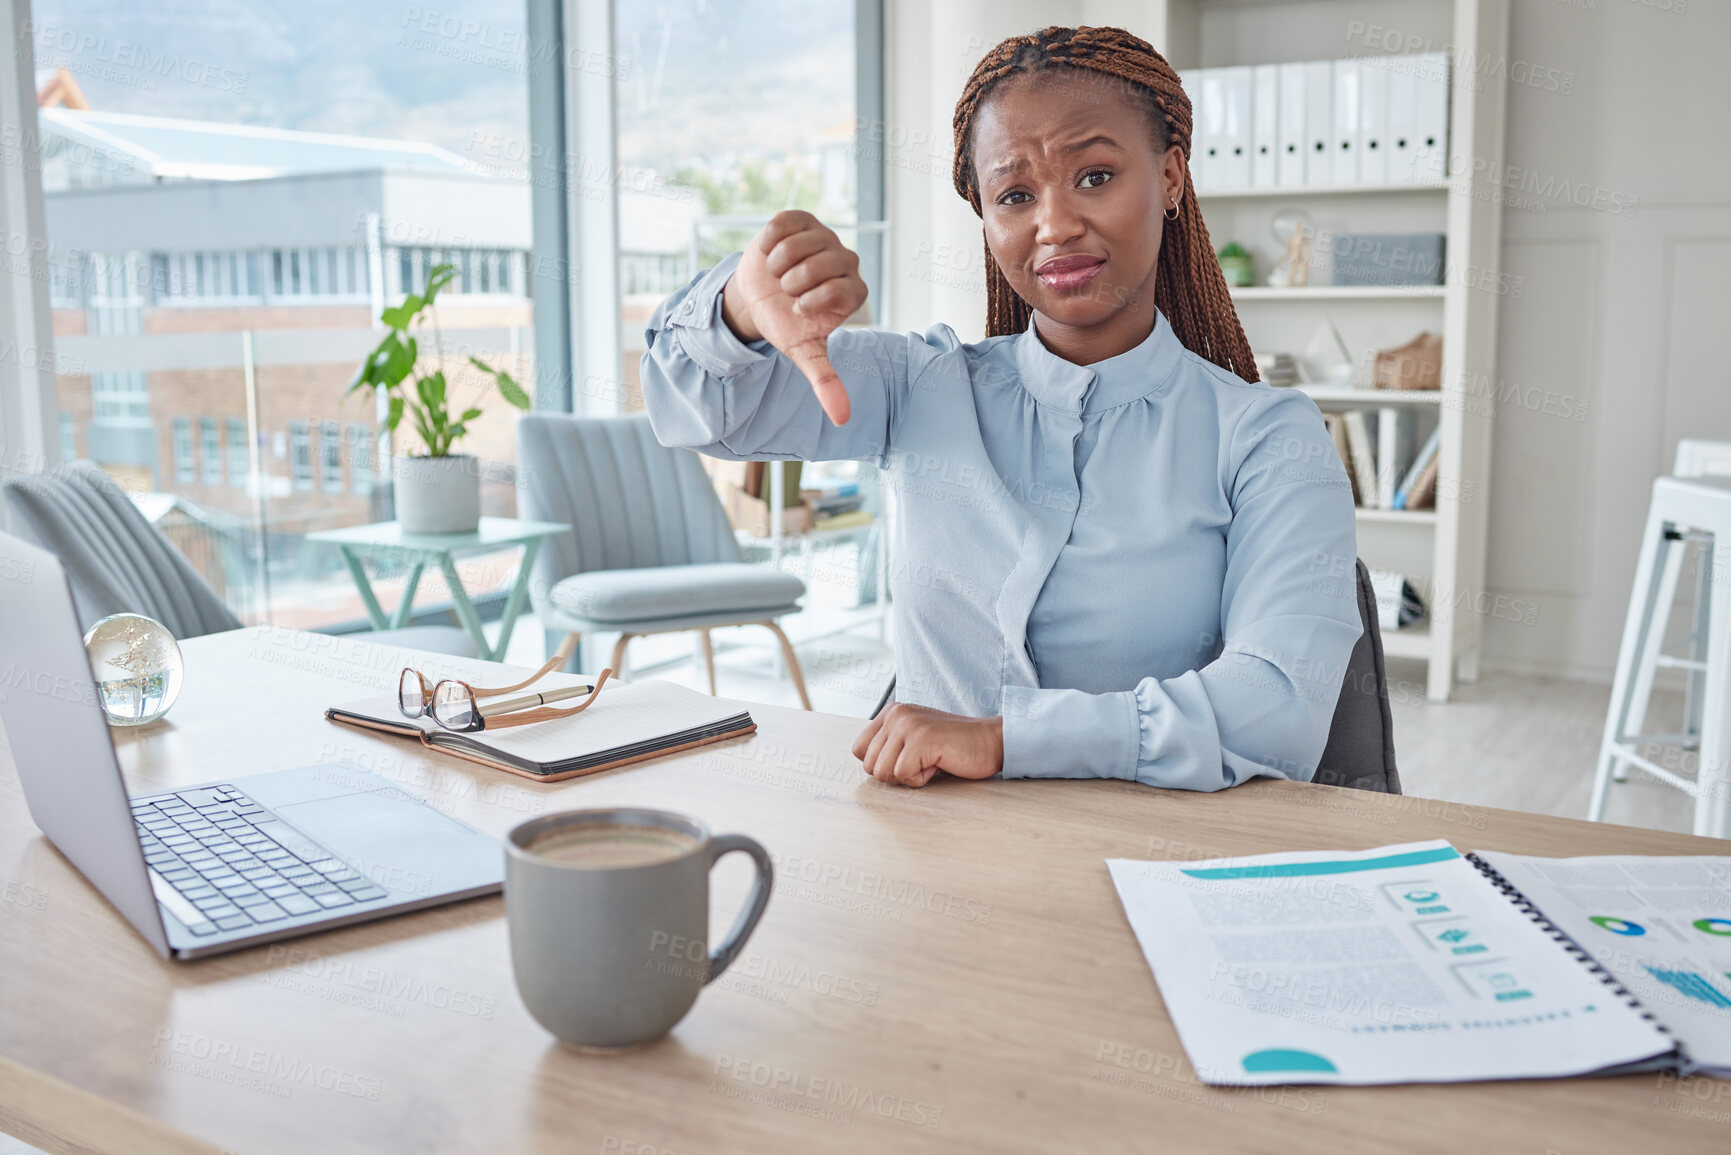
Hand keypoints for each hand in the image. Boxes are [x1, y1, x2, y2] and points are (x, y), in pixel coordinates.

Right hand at [721, 210, 865, 424]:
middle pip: (826, 263)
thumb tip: (842, 419)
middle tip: (787, 291)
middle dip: (796, 282)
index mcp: (852, 291)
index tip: (800, 309)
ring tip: (777, 274)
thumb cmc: (786, 324)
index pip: (845, 289)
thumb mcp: (804, 352)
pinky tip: (770, 255)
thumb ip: (825, 381)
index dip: (816, 300)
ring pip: (805, 242)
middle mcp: (845, 261)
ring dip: (781, 263)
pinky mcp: (800, 219)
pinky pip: (784, 223)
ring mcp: (823, 236)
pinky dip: (770, 242)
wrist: (758, 298)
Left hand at [852, 704, 1003, 788]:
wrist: (991, 742)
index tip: (907, 758)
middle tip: (922, 761)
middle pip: (869, 764)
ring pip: (882, 772)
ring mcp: (908, 725)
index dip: (881, 764)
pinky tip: (938, 763)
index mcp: (892, 712)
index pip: (859, 749)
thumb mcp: (914, 738)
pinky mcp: (920, 740)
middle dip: (895, 773)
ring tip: (930, 761)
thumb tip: (865, 765)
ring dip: (908, 776)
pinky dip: (921, 779)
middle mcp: (896, 714)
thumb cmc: (954, 745)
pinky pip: (903, 775)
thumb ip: (889, 745)